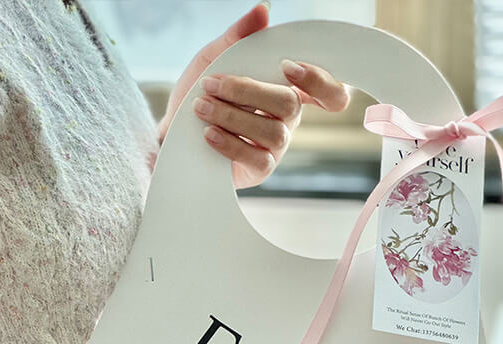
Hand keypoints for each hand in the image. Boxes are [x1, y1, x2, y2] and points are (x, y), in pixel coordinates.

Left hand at [156, 3, 349, 188]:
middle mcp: (287, 118)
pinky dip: (230, 143)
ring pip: (272, 131)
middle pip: (290, 104)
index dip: (320, 81)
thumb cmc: (200, 94)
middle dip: (248, 91)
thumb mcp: (214, 58)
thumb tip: (262, 10)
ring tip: (201, 108)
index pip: (328, 91)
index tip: (287, 66)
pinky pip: (257, 158)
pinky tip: (209, 134)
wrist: (174, 133)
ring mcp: (276, 145)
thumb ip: (237, 36)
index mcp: (286, 87)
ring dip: (231, 116)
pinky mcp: (260, 168)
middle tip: (211, 85)